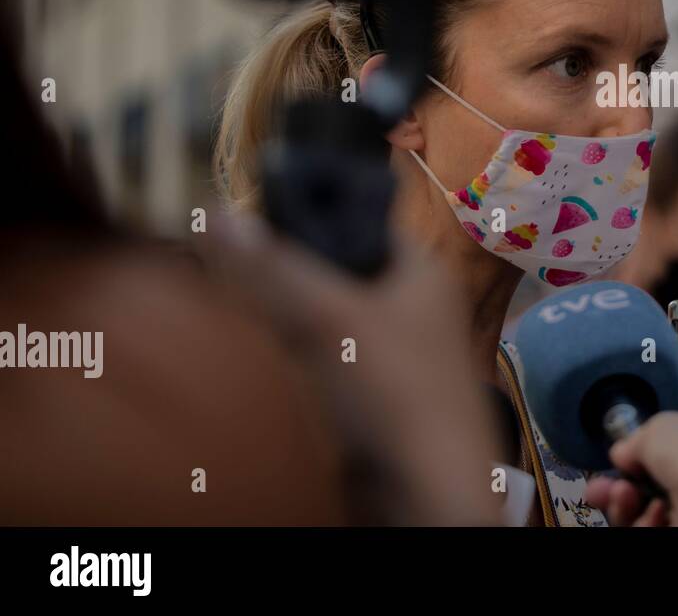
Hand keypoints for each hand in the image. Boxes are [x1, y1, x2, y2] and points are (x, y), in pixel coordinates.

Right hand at [203, 211, 497, 524]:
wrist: (425, 497)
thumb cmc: (396, 397)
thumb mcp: (327, 320)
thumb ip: (273, 269)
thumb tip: (218, 215)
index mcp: (420, 273)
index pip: (361, 219)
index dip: (312, 214)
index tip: (253, 216)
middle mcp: (411, 307)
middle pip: (336, 270)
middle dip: (286, 271)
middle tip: (226, 265)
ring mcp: (391, 354)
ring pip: (324, 320)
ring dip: (284, 318)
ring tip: (232, 307)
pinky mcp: (368, 397)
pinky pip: (320, 365)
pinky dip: (291, 361)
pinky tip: (257, 359)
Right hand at [584, 412, 677, 525]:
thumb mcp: (662, 427)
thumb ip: (636, 438)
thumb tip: (622, 453)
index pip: (659, 450)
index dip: (631, 455)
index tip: (613, 460)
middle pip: (644, 487)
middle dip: (618, 486)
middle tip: (603, 488)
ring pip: (642, 514)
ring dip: (625, 505)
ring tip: (626, 498)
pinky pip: (650, 530)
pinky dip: (644, 525)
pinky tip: (655, 515)